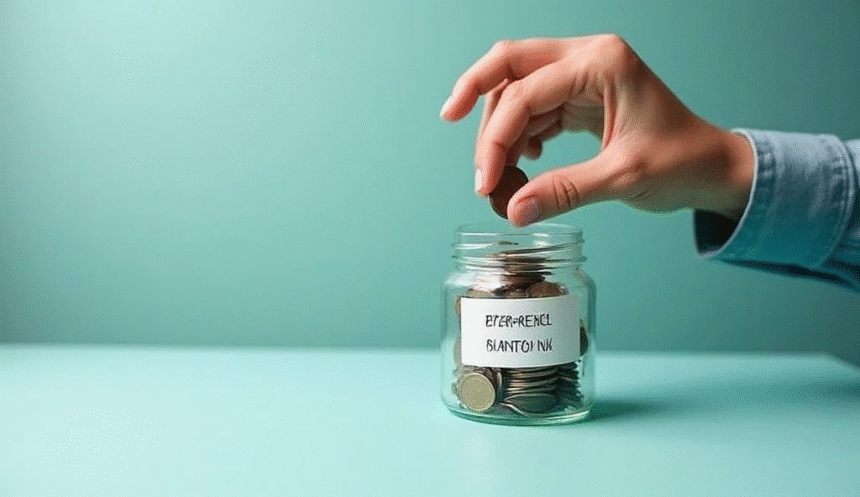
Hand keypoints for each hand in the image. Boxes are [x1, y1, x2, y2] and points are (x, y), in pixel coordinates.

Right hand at [440, 35, 753, 225]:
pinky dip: (521, 132)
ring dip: (500, 125)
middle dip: (477, 91)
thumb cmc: (682, 163)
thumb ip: (564, 192)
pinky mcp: (583, 95)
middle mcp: (590, 58)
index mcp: (603, 63)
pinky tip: (526, 160)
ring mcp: (585, 74)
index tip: (484, 182)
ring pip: (519, 86)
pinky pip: (536, 105)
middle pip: (512, 60)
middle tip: (449, 120)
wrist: (713, 168)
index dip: (496, 137)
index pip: (527, 92)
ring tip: (498, 172)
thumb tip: (513, 211)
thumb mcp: (622, 178)